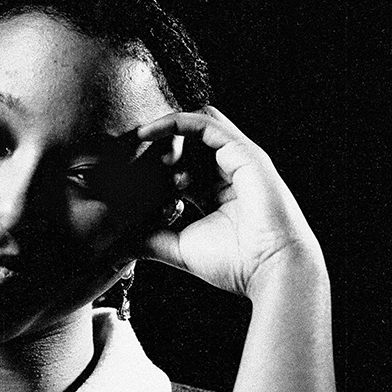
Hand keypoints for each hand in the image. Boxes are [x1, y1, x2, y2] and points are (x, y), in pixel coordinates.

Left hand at [130, 104, 325, 300]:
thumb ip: (151, 239)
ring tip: (143, 143)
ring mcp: (239, 159)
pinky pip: (206, 123)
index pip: (183, 165)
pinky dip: (176, 122)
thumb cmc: (236, 263)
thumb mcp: (181, 247)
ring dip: (167, 129)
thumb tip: (119, 244)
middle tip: (135, 159)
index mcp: (217, 192)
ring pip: (198, 125)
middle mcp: (229, 172)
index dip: (155, 166)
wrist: (272, 268)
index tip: (128, 174)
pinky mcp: (244, 152)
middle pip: (190, 141)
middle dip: (160, 144)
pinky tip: (151, 132)